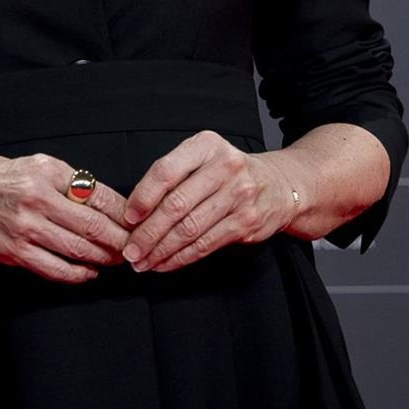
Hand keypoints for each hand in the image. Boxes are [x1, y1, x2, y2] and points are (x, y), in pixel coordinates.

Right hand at [0, 154, 131, 283]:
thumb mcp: (35, 166)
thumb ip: (67, 182)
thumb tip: (104, 200)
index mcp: (46, 173)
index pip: (97, 194)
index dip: (121, 211)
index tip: (135, 220)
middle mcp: (37, 198)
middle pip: (92, 225)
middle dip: (119, 239)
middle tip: (134, 245)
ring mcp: (26, 228)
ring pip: (78, 249)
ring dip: (104, 258)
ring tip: (117, 259)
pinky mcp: (15, 252)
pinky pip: (55, 268)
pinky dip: (78, 274)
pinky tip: (89, 273)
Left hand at [121, 132, 297, 272]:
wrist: (279, 184)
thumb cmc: (230, 172)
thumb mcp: (204, 157)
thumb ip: (174, 175)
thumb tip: (135, 210)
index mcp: (206, 145)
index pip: (166, 171)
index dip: (143, 196)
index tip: (128, 217)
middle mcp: (224, 167)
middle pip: (176, 204)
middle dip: (148, 232)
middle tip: (130, 249)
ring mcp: (239, 195)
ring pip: (190, 229)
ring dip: (161, 250)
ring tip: (143, 261)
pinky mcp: (246, 222)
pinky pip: (206, 244)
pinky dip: (181, 257)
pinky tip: (166, 263)